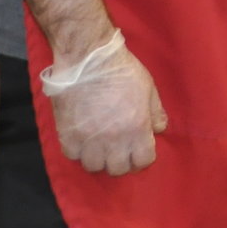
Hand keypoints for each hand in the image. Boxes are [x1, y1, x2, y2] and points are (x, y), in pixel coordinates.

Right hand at [41, 30, 167, 175]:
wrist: (88, 57)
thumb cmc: (122, 70)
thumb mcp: (148, 87)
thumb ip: (156, 112)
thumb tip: (158, 129)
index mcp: (137, 130)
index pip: (143, 161)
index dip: (142, 158)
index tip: (138, 151)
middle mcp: (114, 141)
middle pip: (118, 169)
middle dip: (120, 160)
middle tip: (118, 149)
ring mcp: (89, 140)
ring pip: (94, 166)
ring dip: (98, 158)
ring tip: (98, 145)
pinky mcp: (68, 134)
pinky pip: (73, 155)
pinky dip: (78, 150)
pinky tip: (82, 138)